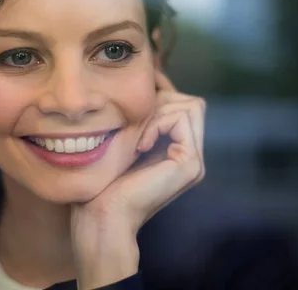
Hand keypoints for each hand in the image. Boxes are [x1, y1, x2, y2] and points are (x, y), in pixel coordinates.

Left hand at [71, 70, 205, 288]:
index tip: (133, 105)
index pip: (184, 104)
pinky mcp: (190, 164)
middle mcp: (191, 155)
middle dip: (160, 102)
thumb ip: (142, 118)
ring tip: (136, 139)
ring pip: (191, 106)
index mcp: (179, 151)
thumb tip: (152, 80)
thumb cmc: (105, 182)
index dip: (161, 95)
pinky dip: (158, 123)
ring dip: (157, 113)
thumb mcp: (126, 140)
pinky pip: (181, 119)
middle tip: (135, 126)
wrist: (103, 217)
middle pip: (192, 103)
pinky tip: (139, 145)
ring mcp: (195, 161)